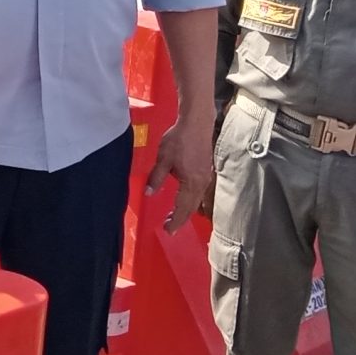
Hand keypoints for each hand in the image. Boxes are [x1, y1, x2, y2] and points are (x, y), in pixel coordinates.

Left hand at [146, 113, 213, 231]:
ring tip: (174, 215)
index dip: (176, 221)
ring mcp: (206, 177)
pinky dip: (192, 200)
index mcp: (191, 182)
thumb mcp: (163, 159)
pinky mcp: (207, 171)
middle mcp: (202, 183)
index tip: (168, 230)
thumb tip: (148, 194)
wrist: (196, 124)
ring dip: (186, 210)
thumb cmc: (179, 139)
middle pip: (192, 207)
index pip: (183, 208)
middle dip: (181, 218)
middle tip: (169, 227)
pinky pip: (200, 192)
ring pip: (197, 200)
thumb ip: (156, 178)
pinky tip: (184, 198)